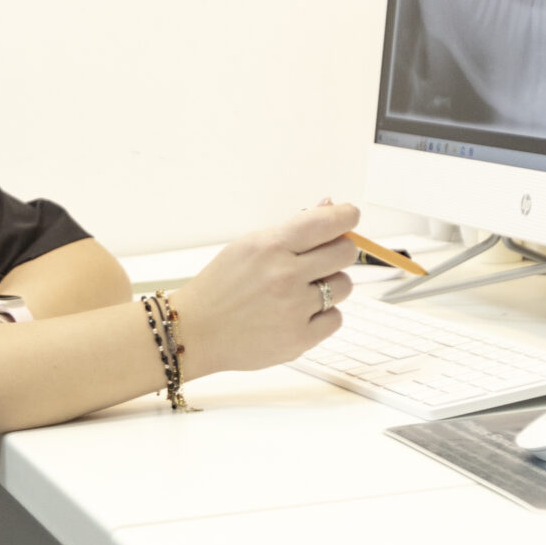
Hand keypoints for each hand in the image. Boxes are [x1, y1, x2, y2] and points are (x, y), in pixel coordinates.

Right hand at [165, 202, 359, 379]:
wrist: (195, 332)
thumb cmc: (221, 287)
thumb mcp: (248, 247)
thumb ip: (291, 229)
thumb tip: (329, 206)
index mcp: (271, 246)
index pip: (328, 222)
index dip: (347, 216)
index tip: (349, 217)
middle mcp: (285, 275)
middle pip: (345, 253)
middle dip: (338, 252)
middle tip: (321, 260)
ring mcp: (294, 309)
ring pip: (344, 286)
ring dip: (330, 286)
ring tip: (301, 292)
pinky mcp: (299, 338)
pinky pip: (335, 318)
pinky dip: (322, 315)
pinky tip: (298, 314)